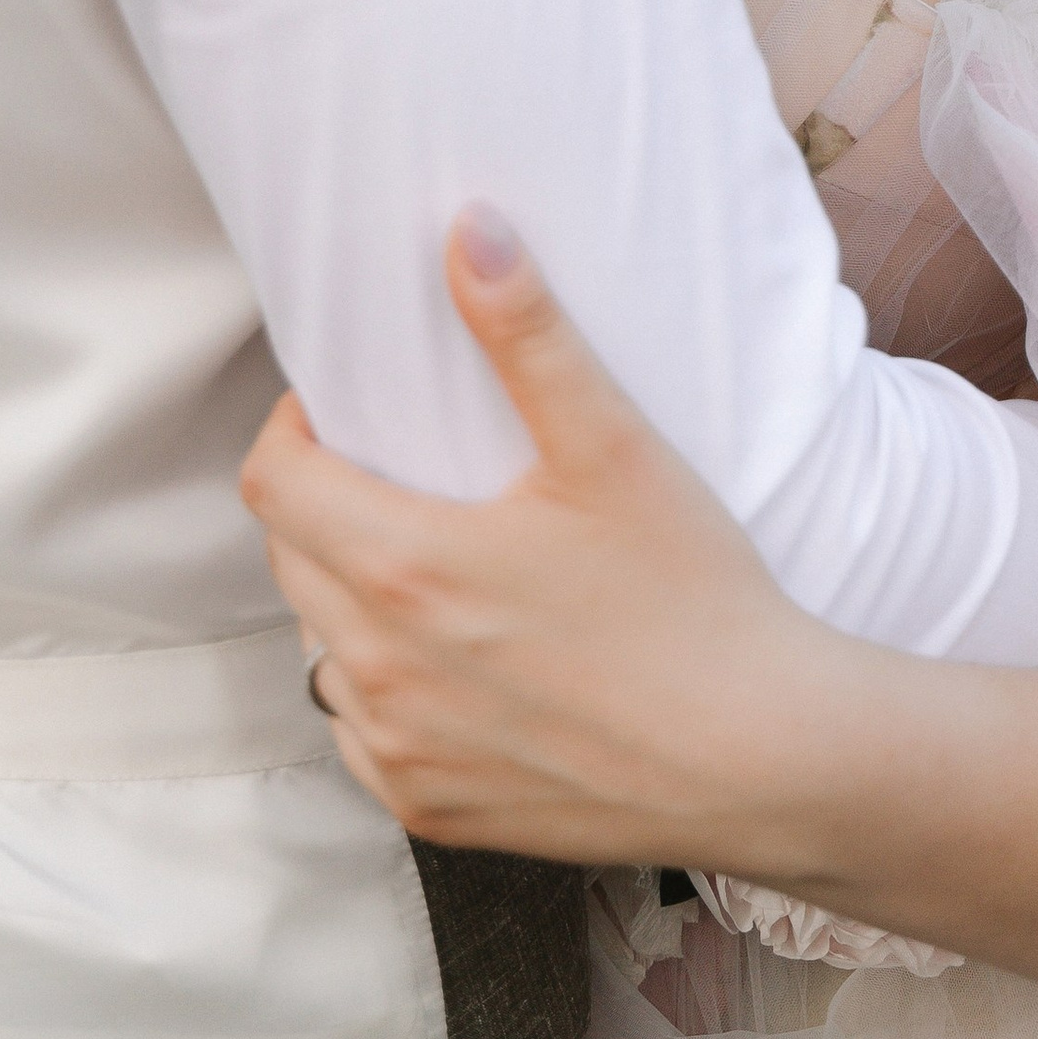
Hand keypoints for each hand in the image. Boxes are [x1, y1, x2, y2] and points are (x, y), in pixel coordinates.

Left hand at [239, 207, 826, 865]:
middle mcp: (377, 671)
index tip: (345, 416)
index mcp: (404, 569)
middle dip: (324, 507)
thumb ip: (528, 333)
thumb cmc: (696, 599)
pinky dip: (387, 695)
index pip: (271, 482)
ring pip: (322, 652)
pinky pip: (361, 738)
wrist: (766, 758)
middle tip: (403, 481)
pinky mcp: (431, 811)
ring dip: (350, 605)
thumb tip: (469, 227)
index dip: (293, 432)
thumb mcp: (612, 448)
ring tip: (436, 574)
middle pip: (290, 561)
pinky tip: (460, 668)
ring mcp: (399, 750)